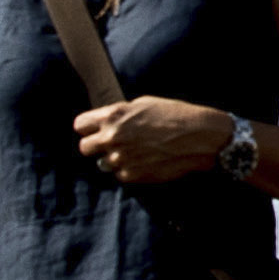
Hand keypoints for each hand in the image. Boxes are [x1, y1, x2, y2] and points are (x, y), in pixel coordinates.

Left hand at [70, 96, 238, 187]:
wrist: (199, 137)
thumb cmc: (175, 115)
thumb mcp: (144, 103)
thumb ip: (120, 114)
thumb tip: (107, 123)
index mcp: (113, 116)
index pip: (79, 125)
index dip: (87, 127)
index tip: (94, 129)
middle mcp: (112, 138)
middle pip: (84, 148)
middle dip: (94, 145)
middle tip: (110, 143)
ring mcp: (121, 159)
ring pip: (101, 164)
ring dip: (112, 158)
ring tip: (133, 152)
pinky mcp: (132, 176)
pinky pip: (120, 175)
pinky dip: (128, 169)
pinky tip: (144, 161)